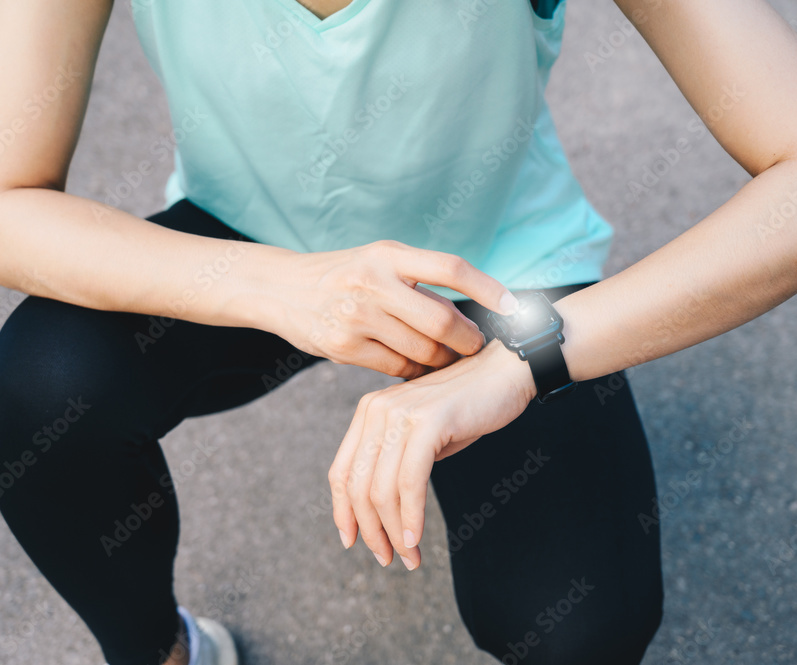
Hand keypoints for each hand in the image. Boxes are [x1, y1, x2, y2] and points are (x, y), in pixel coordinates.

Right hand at [269, 239, 518, 377]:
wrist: (281, 289)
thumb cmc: (344, 274)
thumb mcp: (378, 260)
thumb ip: (418, 281)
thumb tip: (472, 310)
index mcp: (389, 253)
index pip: (451, 268)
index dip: (488, 288)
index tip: (515, 307)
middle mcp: (374, 281)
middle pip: (442, 320)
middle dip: (468, 340)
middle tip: (476, 347)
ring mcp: (357, 315)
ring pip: (423, 350)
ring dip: (443, 360)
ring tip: (447, 359)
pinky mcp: (344, 347)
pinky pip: (398, 368)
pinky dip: (415, 372)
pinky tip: (418, 369)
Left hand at [327, 339, 537, 569]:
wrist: (505, 372)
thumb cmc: (467, 408)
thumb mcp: (421, 435)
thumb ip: (395, 462)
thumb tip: (378, 514)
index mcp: (369, 412)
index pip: (342, 471)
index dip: (343, 512)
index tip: (353, 542)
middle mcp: (377, 410)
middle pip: (358, 486)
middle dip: (370, 531)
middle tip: (387, 559)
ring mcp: (400, 413)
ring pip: (382, 489)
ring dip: (394, 532)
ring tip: (408, 558)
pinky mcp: (428, 422)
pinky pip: (410, 482)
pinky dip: (411, 517)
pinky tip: (416, 539)